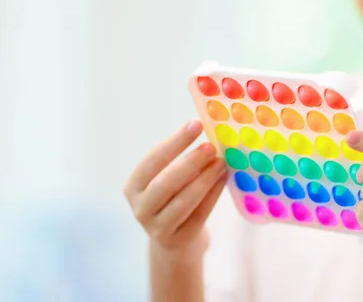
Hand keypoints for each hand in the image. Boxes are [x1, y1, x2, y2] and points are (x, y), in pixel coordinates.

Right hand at [123, 120, 226, 264]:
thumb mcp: (169, 180)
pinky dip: (213, 195)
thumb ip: (182, 162)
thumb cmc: (174, 200)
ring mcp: (157, 228)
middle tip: (211, 146)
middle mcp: (140, 208)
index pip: (153, 160)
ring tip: (221, 163)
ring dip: (204, 179)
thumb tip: (208, 133)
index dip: (175, 142)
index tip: (196, 124)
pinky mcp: (177, 241)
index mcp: (134, 186)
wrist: (175, 244)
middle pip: (165, 183)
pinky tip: (223, 179)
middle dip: (190, 162)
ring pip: (182, 201)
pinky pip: (198, 215)